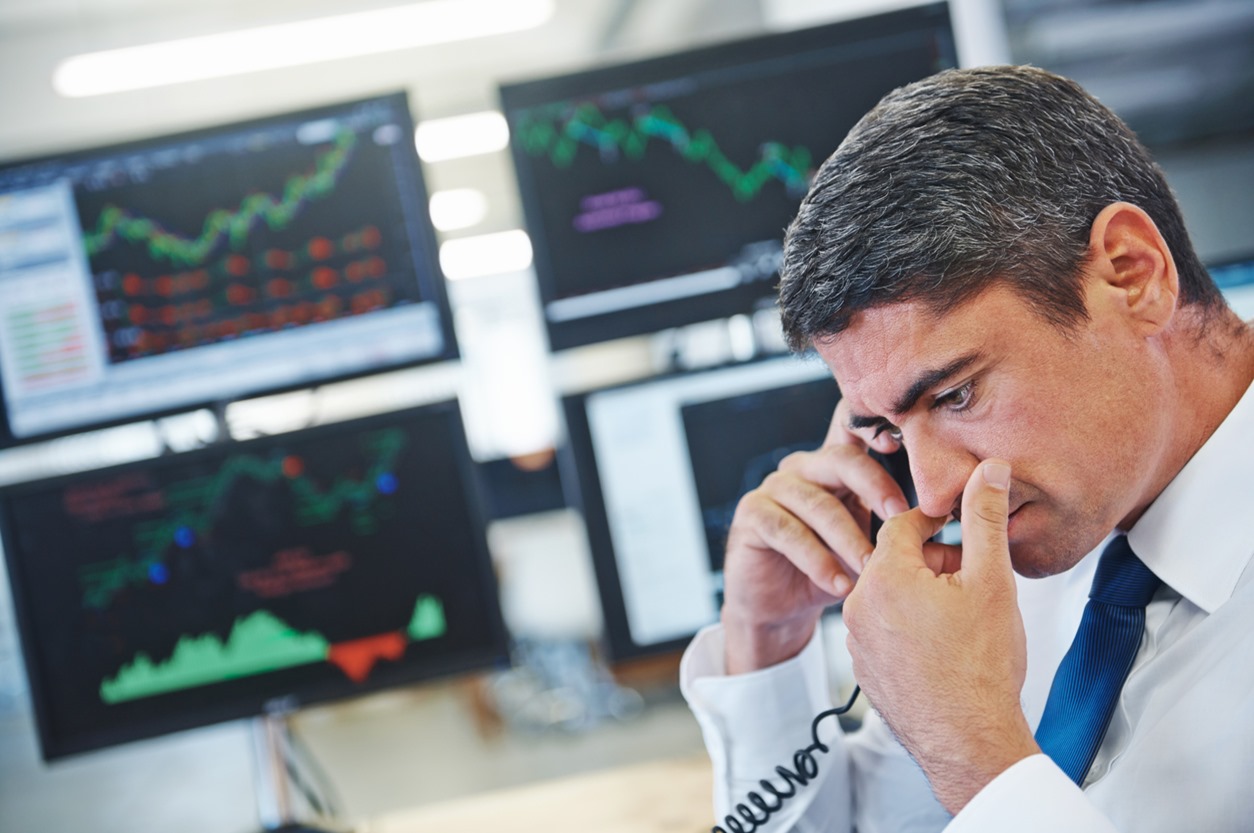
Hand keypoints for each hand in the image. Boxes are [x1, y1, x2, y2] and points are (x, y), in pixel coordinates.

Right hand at [720, 398, 909, 674]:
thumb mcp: (875, 546)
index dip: (879, 429)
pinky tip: (840, 584)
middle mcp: (804, 468)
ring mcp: (775, 489)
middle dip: (876, 487)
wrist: (781, 608)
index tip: (909, 448)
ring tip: (872, 570)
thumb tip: (971, 527)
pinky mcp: (753, 517)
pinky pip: (787, 531)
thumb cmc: (835, 569)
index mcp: (837, 465)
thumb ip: (908, 530)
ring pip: (817, 502)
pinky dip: (817, 560)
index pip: (856, 430)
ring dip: (848, 538)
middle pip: (842, 459)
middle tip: (901, 520)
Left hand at [841, 459, 1038, 812]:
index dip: (935, 522)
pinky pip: (884, 631)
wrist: (969, 741)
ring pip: (888, 597)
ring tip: (960, 617)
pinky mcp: (865, 670)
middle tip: (969, 578)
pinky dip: (909, 629)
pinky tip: (943, 647)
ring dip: (920, 596)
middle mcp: (859, 606)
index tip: (959, 526)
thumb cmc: (980, 667)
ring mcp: (857, 642)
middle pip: (893, 560)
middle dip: (931, 562)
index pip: (901, 524)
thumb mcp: (991, 580)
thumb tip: (986, 471)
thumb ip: (983, 517)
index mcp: (884, 576)